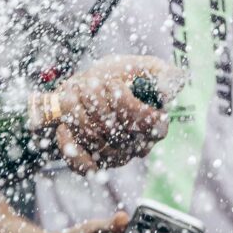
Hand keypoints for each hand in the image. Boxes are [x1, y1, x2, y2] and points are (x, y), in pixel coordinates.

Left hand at [44, 56, 179, 172]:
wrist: (90, 87)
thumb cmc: (121, 76)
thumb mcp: (146, 68)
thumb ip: (165, 76)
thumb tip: (167, 92)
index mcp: (156, 125)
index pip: (145, 121)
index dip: (124, 102)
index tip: (111, 82)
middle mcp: (138, 146)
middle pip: (113, 129)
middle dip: (94, 100)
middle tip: (87, 81)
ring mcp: (116, 158)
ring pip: (93, 140)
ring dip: (77, 112)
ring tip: (74, 93)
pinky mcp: (95, 164)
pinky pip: (81, 163)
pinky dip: (68, 143)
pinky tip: (65, 125)